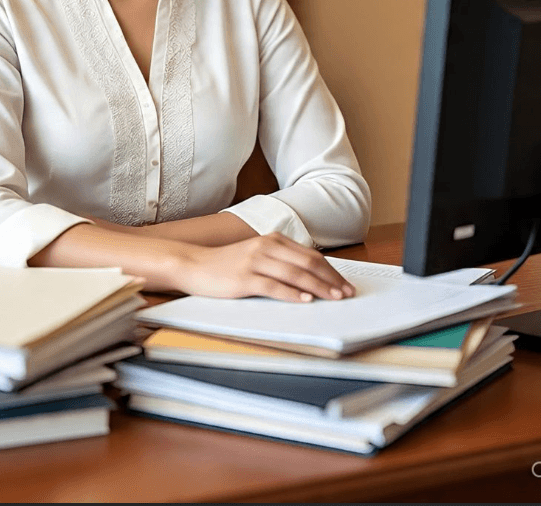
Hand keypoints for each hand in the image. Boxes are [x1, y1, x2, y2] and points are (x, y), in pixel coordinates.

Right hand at [181, 233, 354, 301]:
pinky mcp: (244, 278)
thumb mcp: (256, 255)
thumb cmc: (227, 264)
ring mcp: (255, 262)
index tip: (345, 284)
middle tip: (346, 294)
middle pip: (307, 264)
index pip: (310, 256)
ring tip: (334, 298)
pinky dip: (292, 294)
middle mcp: (266, 247)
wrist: (194, 264)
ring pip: (295, 274)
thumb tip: (311, 277)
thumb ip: (280, 261)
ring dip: (318, 287)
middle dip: (331, 280)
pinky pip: (274, 286)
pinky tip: (305, 300)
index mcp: (273, 240)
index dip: (331, 271)